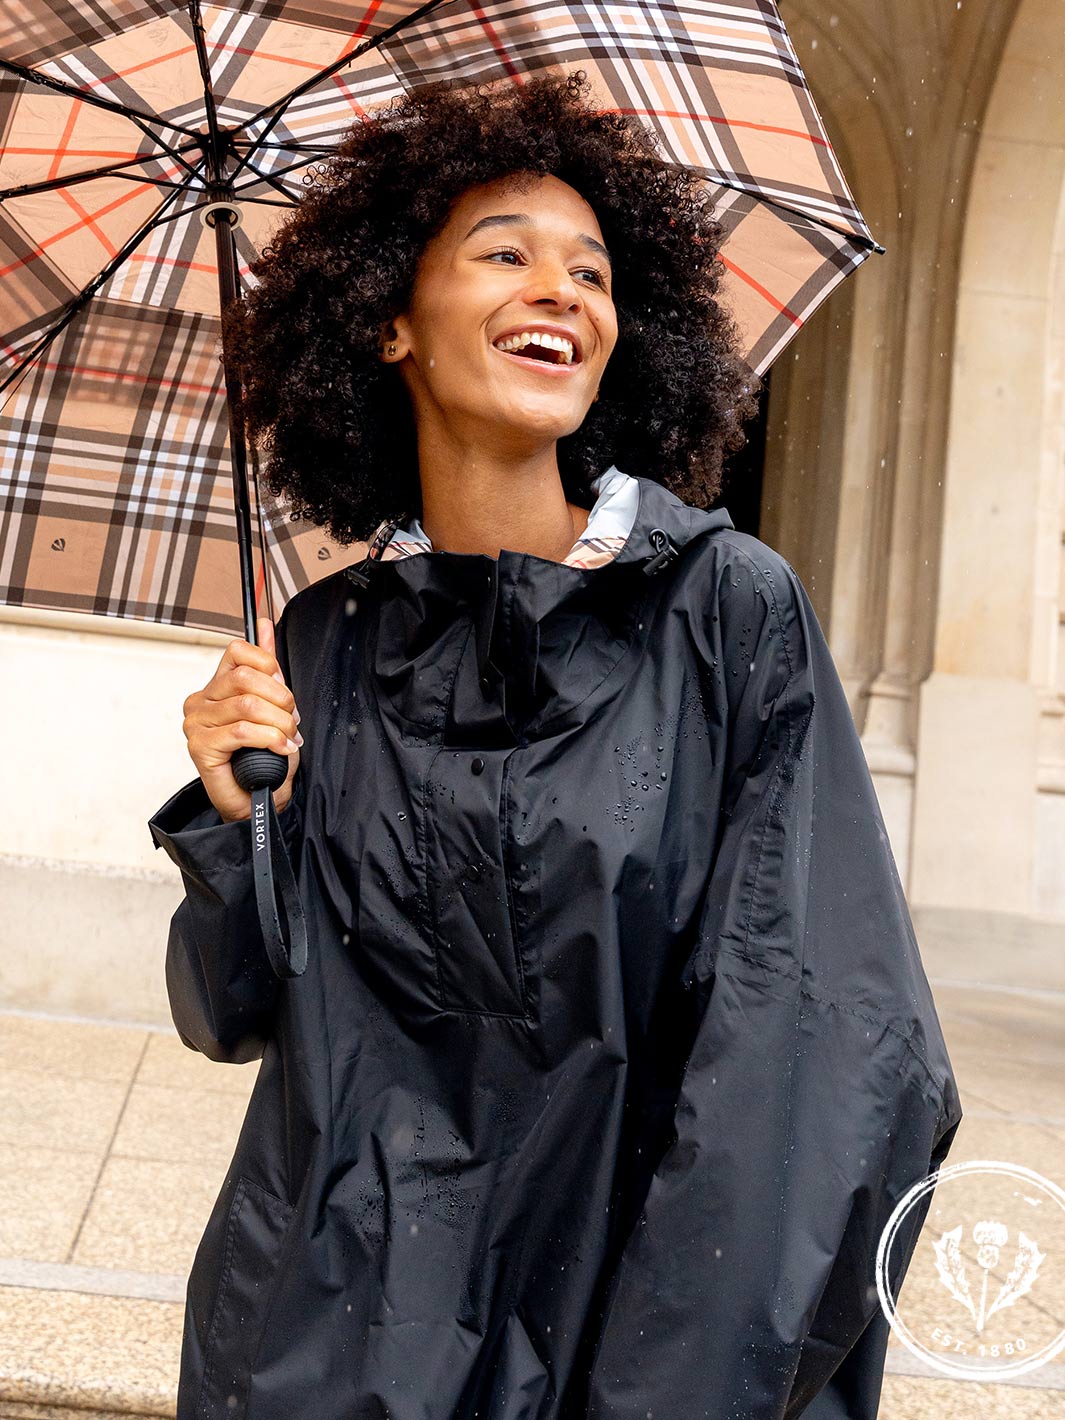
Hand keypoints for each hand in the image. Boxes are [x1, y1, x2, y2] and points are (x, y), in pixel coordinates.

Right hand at [182, 615, 301, 822]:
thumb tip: (266, 626)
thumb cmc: (264, 758)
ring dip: (279, 723)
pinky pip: (242, 730)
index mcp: (216, 686)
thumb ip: (267, 668)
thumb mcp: (273, 706)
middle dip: (280, 699)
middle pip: (245, 677)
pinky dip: (269, 738)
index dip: (267, 664)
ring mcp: (196, 723)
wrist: (259, 799)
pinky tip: (279, 748)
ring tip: (287, 738)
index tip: (281, 688)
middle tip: (291, 720)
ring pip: (247, 704)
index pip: (237, 651)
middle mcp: (200, 701)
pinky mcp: (200, 746)